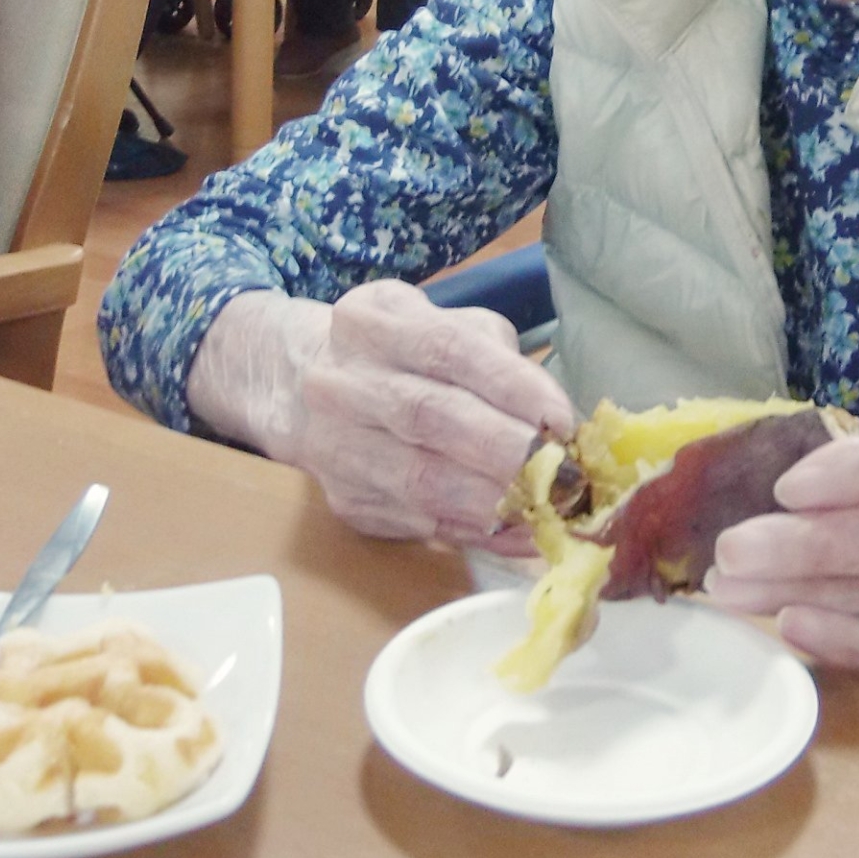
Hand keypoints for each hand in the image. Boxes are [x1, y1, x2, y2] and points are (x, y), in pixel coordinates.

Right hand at [190, 282, 571, 552]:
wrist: (295, 385)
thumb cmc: (396, 352)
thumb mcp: (438, 323)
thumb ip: (496, 359)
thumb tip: (556, 419)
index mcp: (371, 322)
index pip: (448, 350)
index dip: (511, 386)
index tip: (563, 418)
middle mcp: (342, 382)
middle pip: (429, 416)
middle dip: (504, 450)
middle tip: (563, 472)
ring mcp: (335, 446)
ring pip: (419, 481)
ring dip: (493, 501)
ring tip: (550, 509)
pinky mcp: (346, 501)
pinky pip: (418, 523)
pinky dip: (476, 533)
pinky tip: (520, 535)